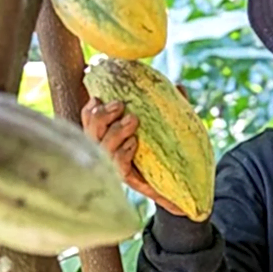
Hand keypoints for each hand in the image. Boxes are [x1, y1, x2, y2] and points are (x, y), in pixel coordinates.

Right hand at [80, 96, 186, 217]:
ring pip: (102, 148)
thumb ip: (171, 105)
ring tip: (132, 120)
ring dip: (115, 132)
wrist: (182, 185)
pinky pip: (119, 168)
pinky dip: (123, 153)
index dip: (90, 110)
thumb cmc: (169, 150)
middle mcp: (109, 152)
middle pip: (91, 133)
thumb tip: (178, 86)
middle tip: (119, 106)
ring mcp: (117, 167)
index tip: (98, 98)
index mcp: (112, 136)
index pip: (90, 122)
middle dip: (101, 117)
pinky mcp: (129, 180)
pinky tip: (133, 143)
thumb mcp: (169, 124)